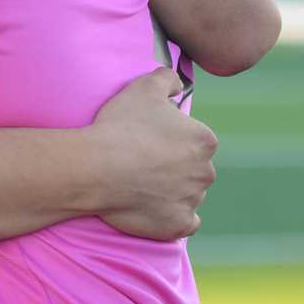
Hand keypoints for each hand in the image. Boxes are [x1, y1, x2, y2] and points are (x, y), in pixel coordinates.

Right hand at [85, 68, 216, 239]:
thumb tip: (178, 85)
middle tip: (143, 159)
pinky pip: (185, 222)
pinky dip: (173, 216)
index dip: (171, 137)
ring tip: (141, 181)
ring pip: (189, 193)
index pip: (194, 139)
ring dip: (173, 189)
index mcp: (204, 140)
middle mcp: (205, 171)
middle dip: (176, 165)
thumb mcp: (144, 86)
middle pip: (194, 167)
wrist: (98, 166)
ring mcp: (193, 200)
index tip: (149, 138)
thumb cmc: (122, 125)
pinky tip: (154, 206)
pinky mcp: (178, 225)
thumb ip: (167, 78)